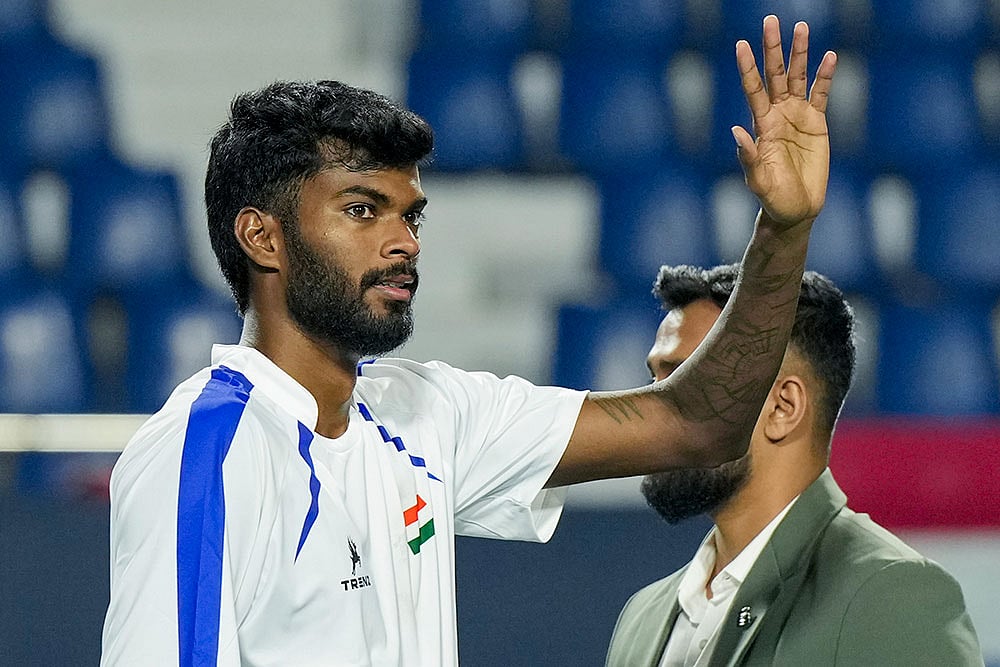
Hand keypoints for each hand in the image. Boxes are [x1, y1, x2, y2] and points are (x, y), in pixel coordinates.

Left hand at [733, 15, 836, 228]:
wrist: (797, 210)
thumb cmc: (774, 199)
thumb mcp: (759, 181)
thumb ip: (749, 157)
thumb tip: (737, 132)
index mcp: (762, 126)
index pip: (753, 90)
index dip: (748, 68)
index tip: (741, 45)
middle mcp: (777, 115)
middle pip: (774, 75)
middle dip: (772, 49)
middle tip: (770, 21)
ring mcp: (797, 117)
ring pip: (797, 78)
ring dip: (799, 54)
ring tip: (801, 28)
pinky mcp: (817, 124)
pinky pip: (822, 94)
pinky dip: (825, 76)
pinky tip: (829, 57)